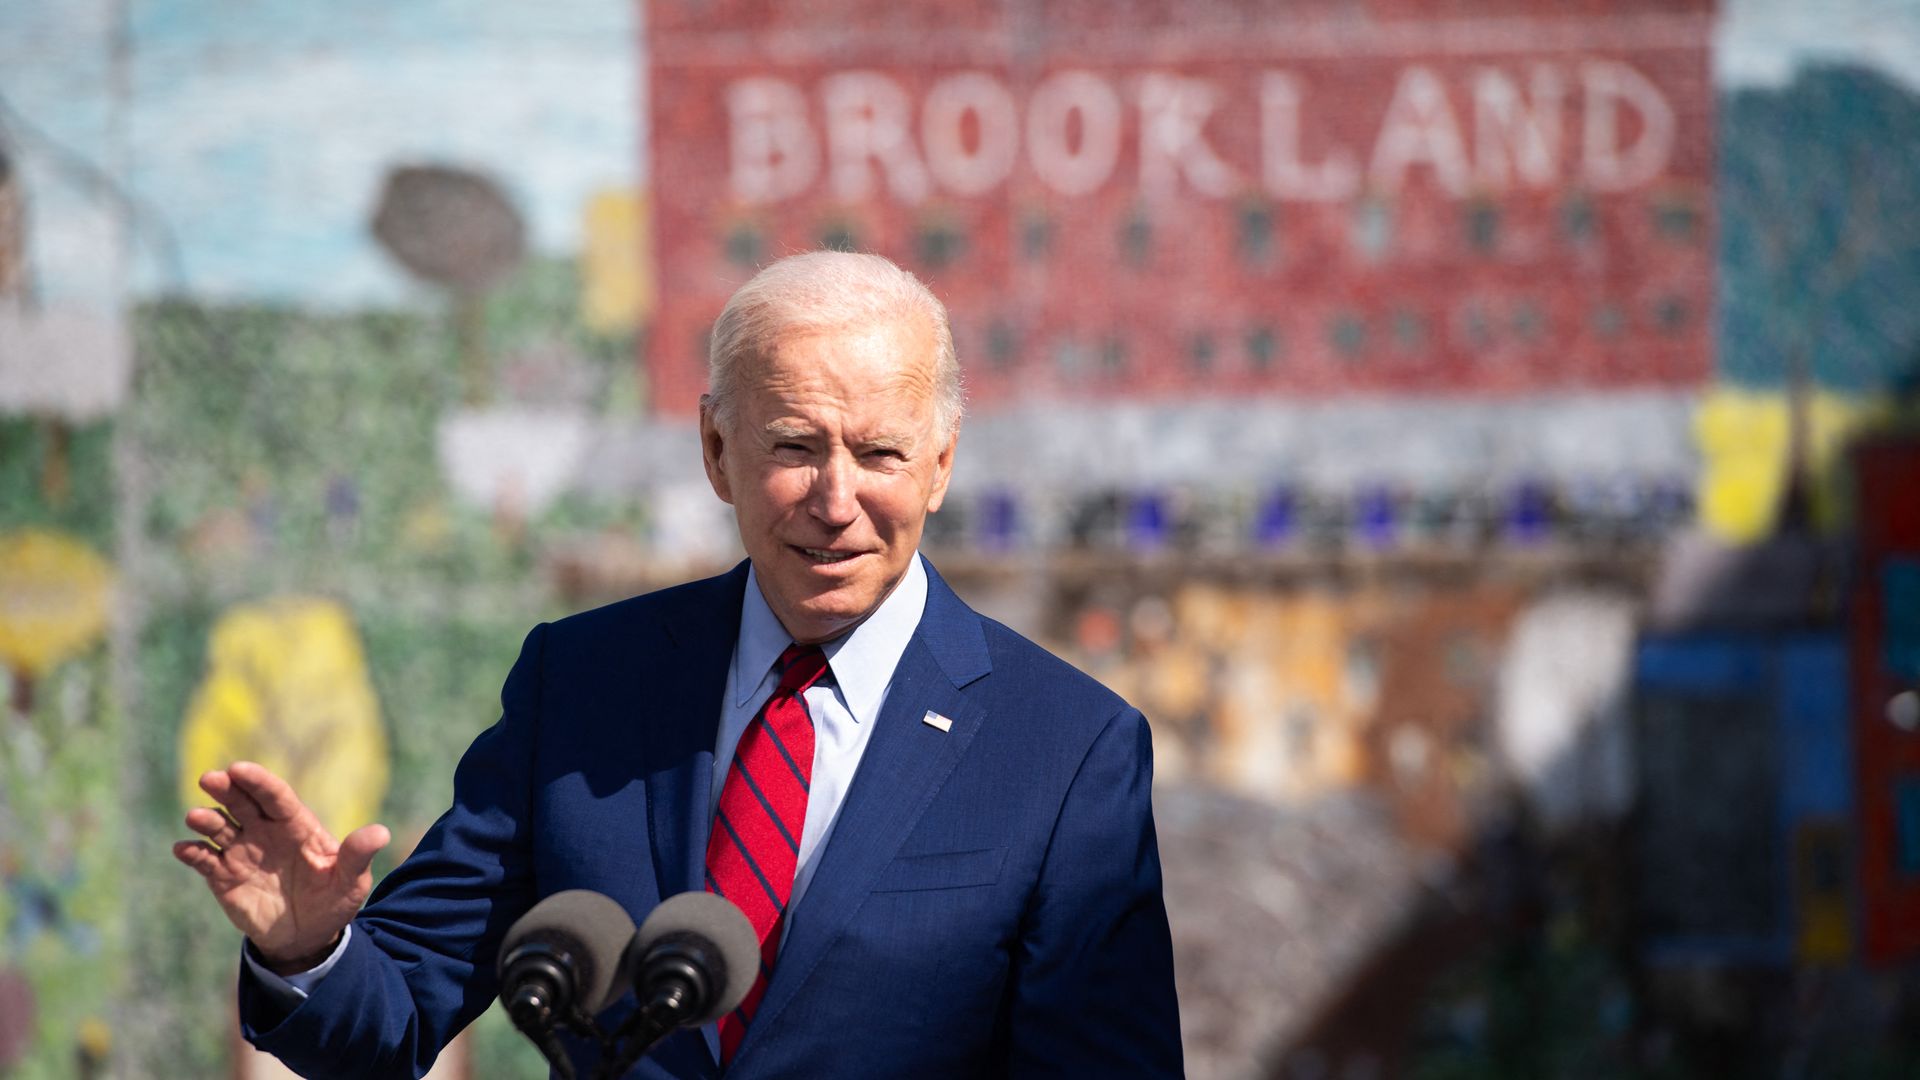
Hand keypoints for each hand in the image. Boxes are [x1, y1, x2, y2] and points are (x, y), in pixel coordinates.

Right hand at [173, 761, 391, 973]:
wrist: (307, 937)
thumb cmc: (333, 902)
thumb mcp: (351, 882)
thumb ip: (358, 856)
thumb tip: (381, 833)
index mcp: (296, 826)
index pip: (276, 796)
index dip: (258, 781)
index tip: (240, 769)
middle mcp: (265, 832)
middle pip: (243, 802)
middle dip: (226, 788)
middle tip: (210, 779)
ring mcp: (242, 852)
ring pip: (219, 827)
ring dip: (206, 820)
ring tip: (196, 817)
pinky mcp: (223, 876)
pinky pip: (203, 860)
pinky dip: (192, 853)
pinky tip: (184, 850)